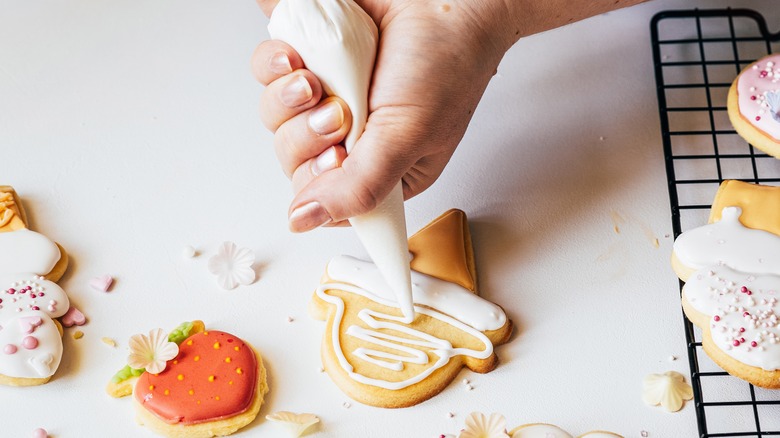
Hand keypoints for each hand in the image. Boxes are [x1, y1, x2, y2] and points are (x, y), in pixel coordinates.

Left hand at [252, 0, 511, 231]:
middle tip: (339, 114)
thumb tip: (305, 221)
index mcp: (380, 171)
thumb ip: (358, 187)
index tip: (336, 158)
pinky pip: (268, 74)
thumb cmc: (446, 63)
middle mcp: (349, 138)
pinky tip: (298, 58)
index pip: (326, 202)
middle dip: (306, 138)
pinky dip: (276, 66)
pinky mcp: (308, 62)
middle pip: (293, 162)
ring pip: (274, 120)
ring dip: (288, 101)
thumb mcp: (407, 138)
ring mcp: (325, 99)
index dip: (318, 183)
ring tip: (318, 81)